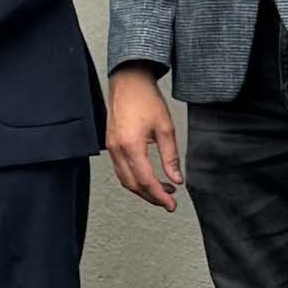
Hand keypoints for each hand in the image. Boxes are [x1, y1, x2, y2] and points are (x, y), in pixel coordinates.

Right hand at [106, 67, 182, 210]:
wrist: (129, 83)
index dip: (159, 196)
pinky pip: (120, 170)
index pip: (145, 180)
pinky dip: (134, 179)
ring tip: (162, 190)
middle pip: (133, 185)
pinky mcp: (111, 145)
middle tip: (169, 202)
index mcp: (131, 146)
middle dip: (151, 197)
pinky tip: (147, 177)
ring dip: (143, 189)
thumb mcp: (166, 128)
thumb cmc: (145, 100)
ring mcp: (111, 148)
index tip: (171, 204)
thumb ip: (171, 156)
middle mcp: (117, 150)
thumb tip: (176, 178)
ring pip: (125, 179)